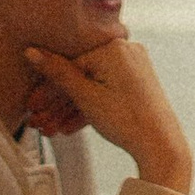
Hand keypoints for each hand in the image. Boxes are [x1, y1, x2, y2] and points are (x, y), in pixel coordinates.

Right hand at [20, 32, 193, 192]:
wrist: (161, 146)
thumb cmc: (129, 121)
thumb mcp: (86, 97)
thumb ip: (58, 73)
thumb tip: (34, 53)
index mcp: (113, 47)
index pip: (69, 65)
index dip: (48, 89)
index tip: (33, 104)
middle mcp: (126, 51)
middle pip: (80, 76)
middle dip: (57, 102)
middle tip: (39, 119)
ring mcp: (133, 66)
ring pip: (92, 86)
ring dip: (70, 108)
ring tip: (53, 127)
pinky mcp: (137, 82)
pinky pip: (106, 91)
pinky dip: (90, 107)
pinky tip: (71, 126)